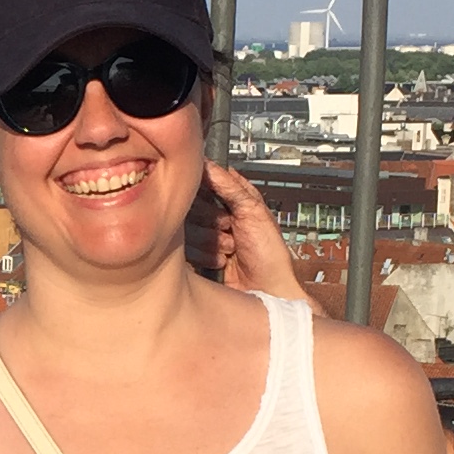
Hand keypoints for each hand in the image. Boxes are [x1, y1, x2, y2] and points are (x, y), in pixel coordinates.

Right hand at [188, 164, 309, 302]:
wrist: (265, 290)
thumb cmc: (269, 254)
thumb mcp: (254, 211)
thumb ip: (230, 186)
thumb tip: (206, 163)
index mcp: (228, 201)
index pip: (202, 184)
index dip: (206, 193)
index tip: (219, 203)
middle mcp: (212, 217)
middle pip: (190, 205)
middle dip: (213, 220)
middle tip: (231, 229)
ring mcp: (201, 237)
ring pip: (187, 228)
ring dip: (212, 241)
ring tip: (231, 249)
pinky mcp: (192, 257)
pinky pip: (184, 249)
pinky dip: (205, 256)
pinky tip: (222, 262)